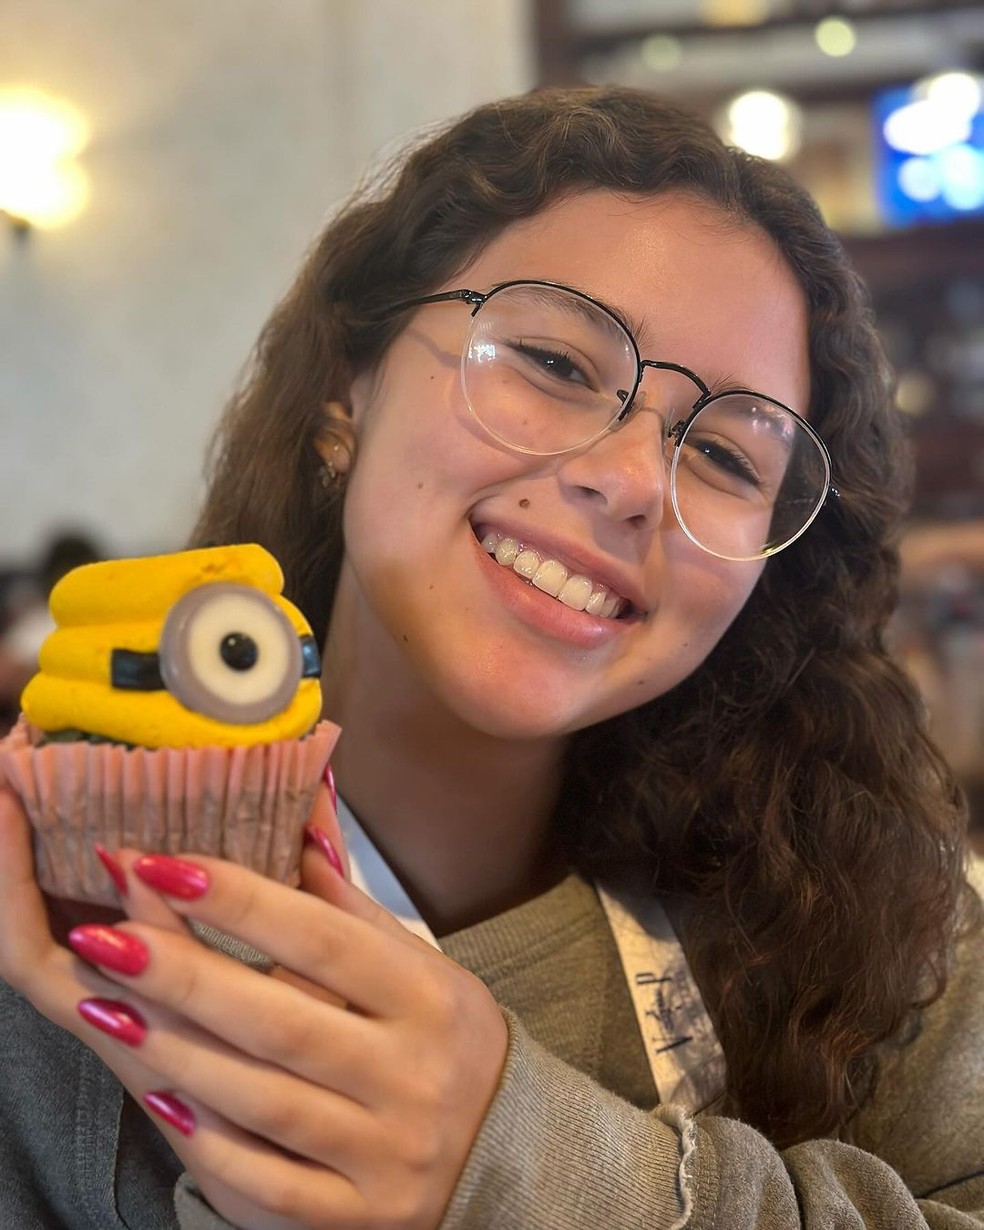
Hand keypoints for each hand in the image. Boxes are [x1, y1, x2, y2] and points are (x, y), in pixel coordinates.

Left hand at [1, 785, 507, 1229]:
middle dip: (185, 975)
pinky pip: (270, 1184)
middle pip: (283, 1022)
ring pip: (265, 1102)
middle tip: (106, 933)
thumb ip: (345, 901)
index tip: (165, 863)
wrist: (502, 1156)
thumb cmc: (441, 1038)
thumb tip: (300, 807)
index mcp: (429, 999)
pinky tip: (158, 1096)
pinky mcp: (355, 1218)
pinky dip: (211, 1142)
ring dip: (177, 1052)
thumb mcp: (416, 964)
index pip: (326, 942)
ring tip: (103, 1004)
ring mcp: (384, 1154)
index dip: (243, 902)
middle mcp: (411, 1076)